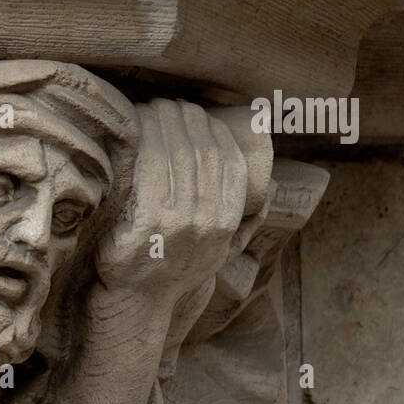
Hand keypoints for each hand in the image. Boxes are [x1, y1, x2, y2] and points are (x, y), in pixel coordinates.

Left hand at [94, 99, 246, 306]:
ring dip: (165, 124)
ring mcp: (176, 223)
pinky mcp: (146, 223)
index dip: (217, 133)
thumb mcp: (216, 251)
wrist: (137, 300)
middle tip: (172, 103)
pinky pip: (149, 171)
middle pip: (202, 154)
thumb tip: (265, 194)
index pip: (231, 165)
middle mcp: (206, 222)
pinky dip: (145, 143)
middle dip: (188, 120)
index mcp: (226, 224)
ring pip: (176, 156)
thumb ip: (238, 222)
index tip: (202, 114)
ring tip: (154, 107)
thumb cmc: (173, 269)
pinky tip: (138, 130)